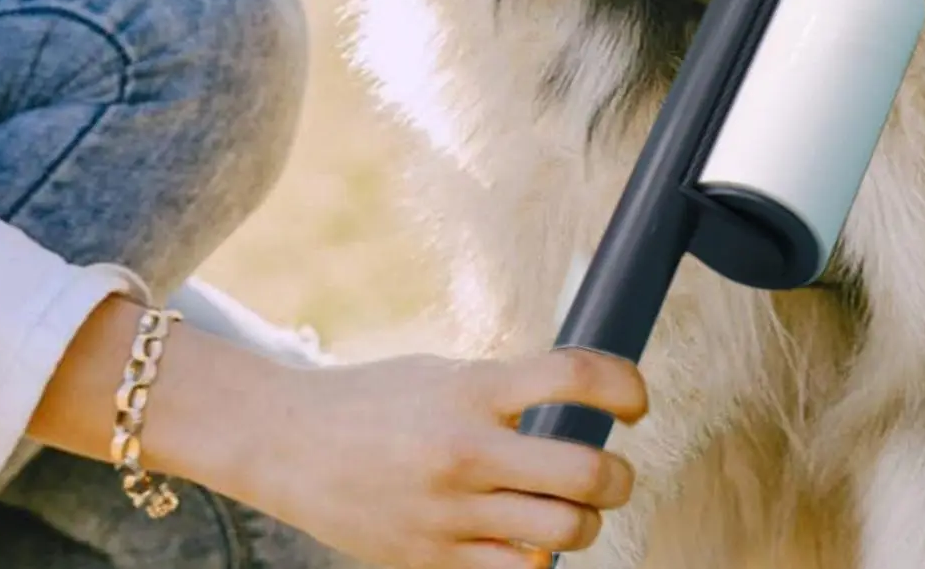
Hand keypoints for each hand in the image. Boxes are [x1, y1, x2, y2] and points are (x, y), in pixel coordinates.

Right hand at [246, 348, 646, 568]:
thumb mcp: (438, 375)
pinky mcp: (435, 561)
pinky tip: (527, 541)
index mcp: (470, 388)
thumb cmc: (371, 401)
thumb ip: (502, 392)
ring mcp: (452, 511)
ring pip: (565, 533)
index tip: (636, 402)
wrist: (288, 443)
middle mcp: (466, 448)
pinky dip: (538, 561)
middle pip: (586, 471)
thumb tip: (578, 404)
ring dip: (585, 522)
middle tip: (613, 471)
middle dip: (618, 475)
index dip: (624, 386)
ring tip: (571, 509)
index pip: (572, 376)